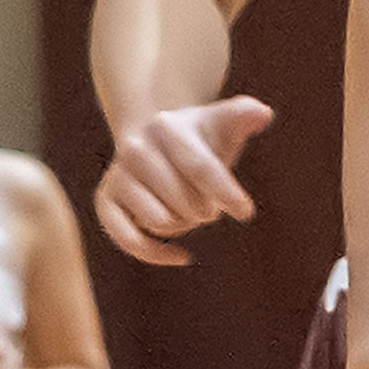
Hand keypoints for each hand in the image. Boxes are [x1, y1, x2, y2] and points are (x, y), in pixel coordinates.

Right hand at [95, 97, 273, 265]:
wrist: (156, 142)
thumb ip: (244, 115)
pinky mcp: (105, 202)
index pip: (200, 167)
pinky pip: (129, 240)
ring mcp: (117, 176)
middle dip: (206, 209)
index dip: (226, 193)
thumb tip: (263, 113)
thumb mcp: (222, 122)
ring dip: (184, 225)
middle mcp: (135, 149)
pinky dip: (157, 254)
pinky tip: (183, 256)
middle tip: (207, 200)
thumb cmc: (200, 139)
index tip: (246, 212)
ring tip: (187, 208)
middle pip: (185, 202)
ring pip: (162, 222)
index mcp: (165, 126)